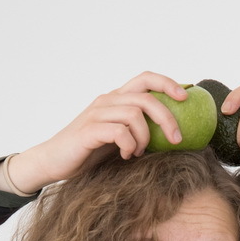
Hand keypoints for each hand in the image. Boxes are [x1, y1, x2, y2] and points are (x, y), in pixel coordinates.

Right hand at [0, 71, 190, 192]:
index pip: (145, 79)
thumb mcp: (121, 138)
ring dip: (144, 138)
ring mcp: (97, 114)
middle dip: (167, 118)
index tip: (185, 97)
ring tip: (138, 152)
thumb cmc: (90, 152)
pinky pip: (119, 132)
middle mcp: (107, 101)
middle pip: (146, 97)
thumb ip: (140, 130)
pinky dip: (129, 145)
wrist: (54, 161)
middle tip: (176, 139)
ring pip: (134, 115)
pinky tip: (126, 155)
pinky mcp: (89, 130)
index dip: (167, 83)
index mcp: (117, 99)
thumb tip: (176, 135)